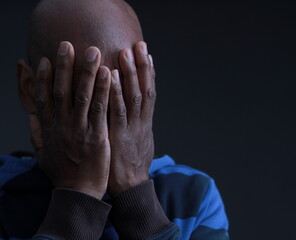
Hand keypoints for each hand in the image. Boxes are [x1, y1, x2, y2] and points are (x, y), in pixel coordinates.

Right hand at [35, 42, 110, 199]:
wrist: (78, 193)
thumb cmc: (63, 172)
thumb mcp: (43, 153)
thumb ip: (38, 132)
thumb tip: (33, 116)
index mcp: (50, 129)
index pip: (43, 98)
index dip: (43, 78)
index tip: (45, 60)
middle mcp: (62, 126)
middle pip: (61, 91)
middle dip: (65, 67)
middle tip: (67, 45)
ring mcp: (79, 130)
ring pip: (82, 96)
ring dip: (87, 72)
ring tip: (92, 51)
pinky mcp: (97, 136)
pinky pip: (100, 109)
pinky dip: (103, 90)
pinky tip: (109, 74)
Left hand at [108, 41, 155, 195]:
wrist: (131, 187)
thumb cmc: (132, 165)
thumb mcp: (139, 142)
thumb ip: (136, 126)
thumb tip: (135, 113)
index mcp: (145, 123)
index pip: (150, 94)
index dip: (149, 74)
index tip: (147, 55)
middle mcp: (141, 122)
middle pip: (145, 90)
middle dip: (142, 67)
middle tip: (139, 45)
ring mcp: (132, 128)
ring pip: (134, 97)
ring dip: (131, 74)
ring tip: (127, 53)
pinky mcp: (120, 136)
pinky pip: (118, 111)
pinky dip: (117, 93)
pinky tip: (113, 77)